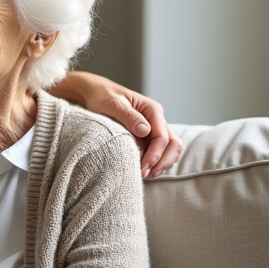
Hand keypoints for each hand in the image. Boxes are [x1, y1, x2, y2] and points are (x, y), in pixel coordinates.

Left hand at [58, 72, 182, 177]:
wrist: (95, 92)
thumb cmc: (102, 96)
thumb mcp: (112, 104)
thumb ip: (129, 116)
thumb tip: (145, 131)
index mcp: (152, 109)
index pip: (162, 137)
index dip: (155, 155)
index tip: (142, 168)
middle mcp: (156, 118)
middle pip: (173, 144)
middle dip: (162, 162)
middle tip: (145, 175)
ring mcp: (154, 127)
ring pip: (170, 149)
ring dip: (162, 163)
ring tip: (146, 175)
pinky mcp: (148, 135)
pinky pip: (160, 150)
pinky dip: (156, 161)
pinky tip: (144, 169)